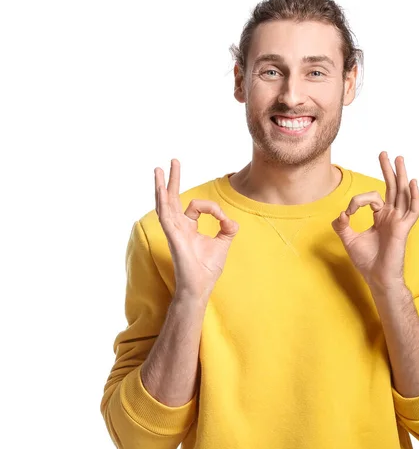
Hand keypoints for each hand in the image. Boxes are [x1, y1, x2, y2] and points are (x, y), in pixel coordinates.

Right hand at [155, 159, 238, 299]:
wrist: (200, 287)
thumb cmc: (207, 269)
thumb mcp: (223, 242)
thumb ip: (227, 227)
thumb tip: (230, 219)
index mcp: (188, 227)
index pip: (196, 207)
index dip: (213, 208)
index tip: (224, 220)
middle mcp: (178, 227)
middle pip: (173, 198)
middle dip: (173, 180)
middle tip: (172, 162)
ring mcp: (174, 231)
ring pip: (165, 204)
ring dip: (162, 186)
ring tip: (158, 169)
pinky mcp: (173, 237)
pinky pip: (166, 217)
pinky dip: (163, 203)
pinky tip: (161, 191)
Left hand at [331, 151, 418, 291]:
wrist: (377, 278)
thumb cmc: (367, 261)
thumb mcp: (349, 239)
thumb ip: (343, 224)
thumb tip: (340, 212)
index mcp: (381, 217)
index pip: (371, 198)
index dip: (357, 201)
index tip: (347, 213)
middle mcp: (391, 216)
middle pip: (392, 188)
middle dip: (388, 170)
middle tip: (385, 153)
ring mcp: (399, 221)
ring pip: (402, 193)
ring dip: (401, 175)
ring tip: (399, 159)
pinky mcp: (403, 228)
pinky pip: (412, 210)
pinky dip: (414, 196)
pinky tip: (412, 182)